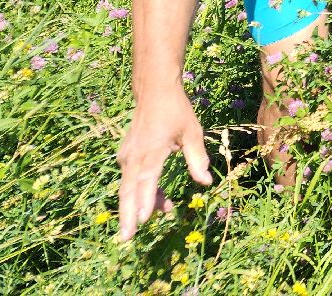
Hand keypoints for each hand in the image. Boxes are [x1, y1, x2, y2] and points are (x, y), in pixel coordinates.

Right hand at [117, 90, 212, 241]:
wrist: (154, 91)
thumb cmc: (176, 111)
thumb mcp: (192, 132)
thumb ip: (197, 158)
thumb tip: (206, 183)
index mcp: (152, 150)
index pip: (147, 180)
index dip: (145, 201)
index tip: (143, 220)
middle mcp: (135, 156)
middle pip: (129, 191)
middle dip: (128, 216)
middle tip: (127, 239)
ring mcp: (127, 156)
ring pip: (129, 187)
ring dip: (141, 204)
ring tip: (165, 211)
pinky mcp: (126, 156)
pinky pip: (130, 179)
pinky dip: (141, 192)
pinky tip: (158, 198)